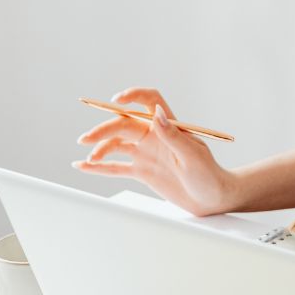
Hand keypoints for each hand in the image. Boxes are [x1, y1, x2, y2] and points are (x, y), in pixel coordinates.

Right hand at [73, 87, 237, 216]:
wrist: (211, 198)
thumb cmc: (208, 174)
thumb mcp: (193, 155)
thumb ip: (172, 136)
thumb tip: (155, 114)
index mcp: (169, 126)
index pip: (149, 101)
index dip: (132, 96)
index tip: (116, 100)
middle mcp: (154, 136)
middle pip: (124, 124)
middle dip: (103, 129)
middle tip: (86, 139)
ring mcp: (146, 153)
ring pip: (117, 144)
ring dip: (100, 148)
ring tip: (88, 159)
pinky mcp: (142, 171)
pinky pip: (117, 167)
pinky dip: (100, 167)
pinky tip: (83, 166)